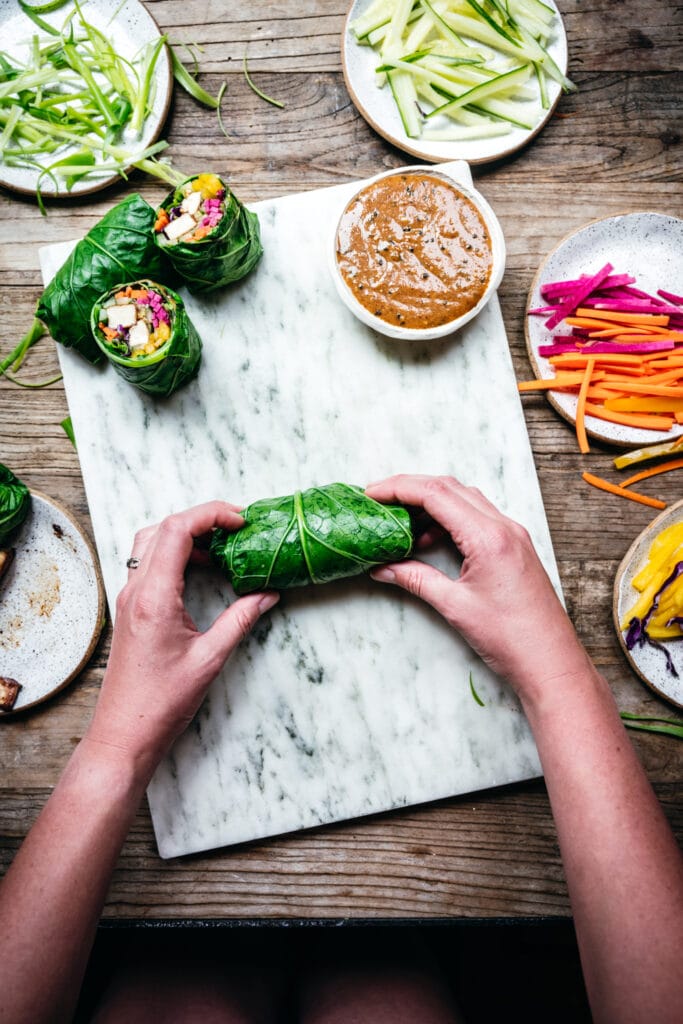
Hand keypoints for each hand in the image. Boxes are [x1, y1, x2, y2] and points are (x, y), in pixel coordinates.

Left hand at [86, 501, 278, 778]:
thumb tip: (268, 594)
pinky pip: (150, 564)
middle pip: (163, 528)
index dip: (211, 514)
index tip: (242, 520)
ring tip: (222, 545)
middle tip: (236, 526)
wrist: (124, 733)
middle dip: (202, 518)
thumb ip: (240, 619)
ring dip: (187, 534)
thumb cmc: (162, 702)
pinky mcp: (131, 609)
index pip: (177, 530)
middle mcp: (136, 590)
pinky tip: (202, 569)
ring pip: (152, 543)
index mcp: (154, 597)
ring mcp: (129, 598)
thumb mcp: (211, 658)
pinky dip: (176, 554)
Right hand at [366, 475, 590, 705]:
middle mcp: (504, 527)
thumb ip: (416, 580)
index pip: (436, 494)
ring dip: (430, 501)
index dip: (399, 488)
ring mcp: (513, 534)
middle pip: (450, 487)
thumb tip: (382, 568)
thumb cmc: (510, 638)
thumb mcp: (455, 606)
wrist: (550, 660)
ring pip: (465, 498)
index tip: (371, 493)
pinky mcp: (515, 545)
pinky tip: (430, 538)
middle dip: (410, 487)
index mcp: (489, 537)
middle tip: (379, 499)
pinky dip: (449, 517)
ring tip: (400, 520)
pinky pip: (478, 516)